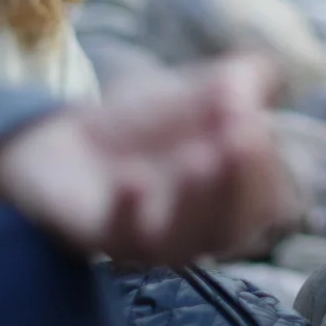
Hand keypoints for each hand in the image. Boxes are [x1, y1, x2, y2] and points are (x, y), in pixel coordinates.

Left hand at [0, 53, 295, 264]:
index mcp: (226, 200)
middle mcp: (194, 229)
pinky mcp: (97, 237)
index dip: (264, 165)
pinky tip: (133, 178)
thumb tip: (265, 81)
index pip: (264, 199)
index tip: (252, 119)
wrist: (60, 138)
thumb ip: (240, 80)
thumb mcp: (199, 88)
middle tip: (243, 136)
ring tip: (200, 158)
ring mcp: (146, 240)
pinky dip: (129, 211)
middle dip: (242, 185)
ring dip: (197, 202)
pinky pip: (117, 238)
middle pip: (232, 229)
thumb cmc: (142, 122)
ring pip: (183, 245)